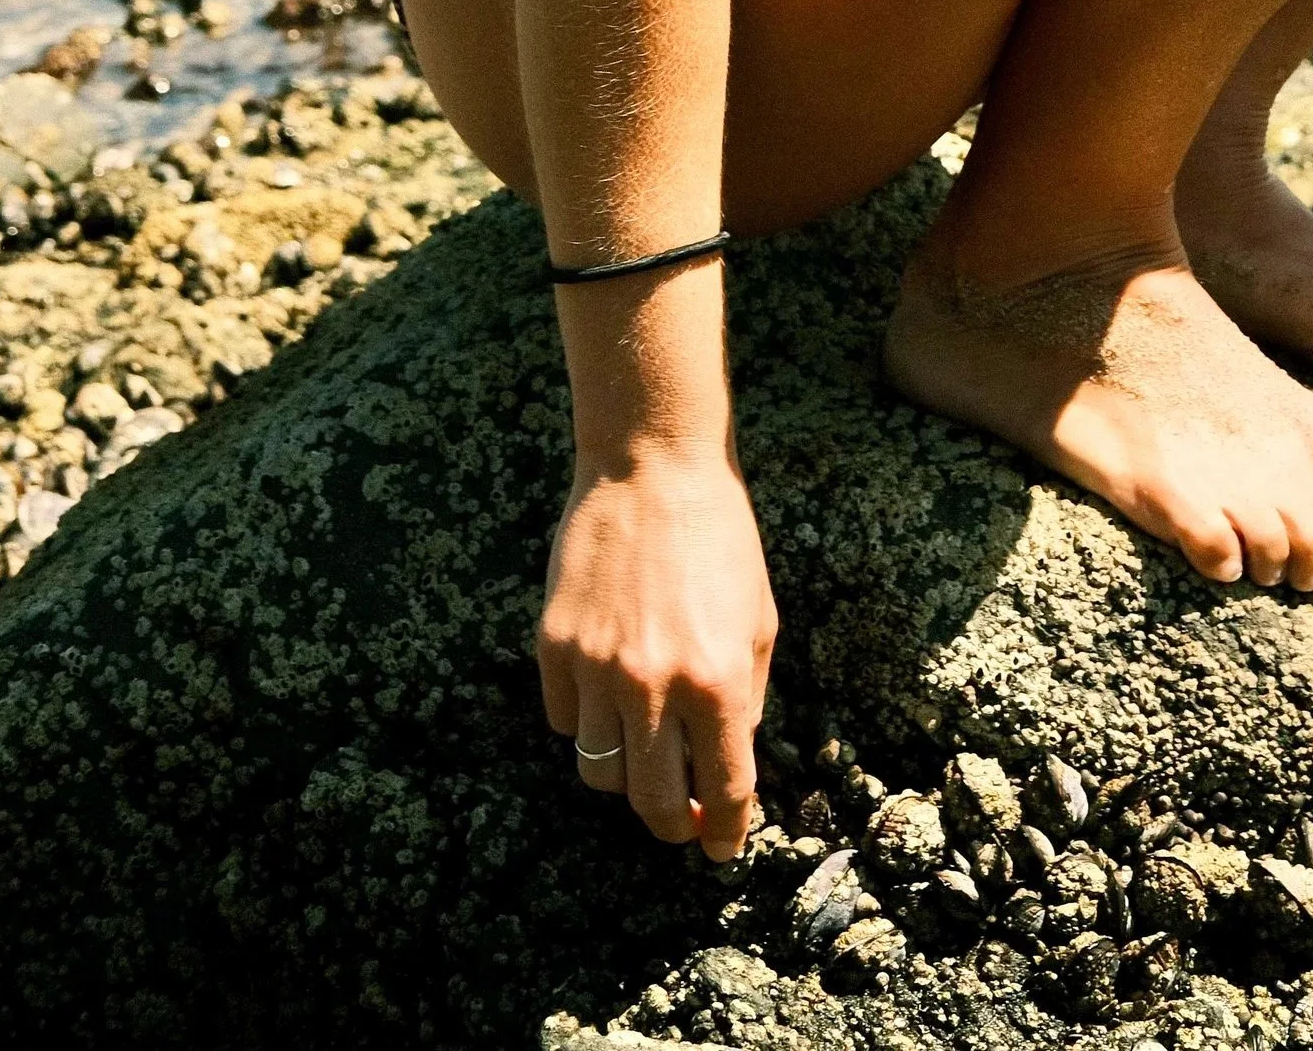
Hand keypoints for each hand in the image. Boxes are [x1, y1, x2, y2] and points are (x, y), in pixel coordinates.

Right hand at [535, 444, 778, 857]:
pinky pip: (566, 723)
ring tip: (645, 749)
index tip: (722, 847)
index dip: (726, 832)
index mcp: (719, 679)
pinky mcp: (553, 647)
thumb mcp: (759, 620)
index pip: (725, 790)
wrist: (652, 465)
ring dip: (626, 777)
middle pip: (653, 804)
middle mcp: (655, 684)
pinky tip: (608, 694)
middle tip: (683, 820)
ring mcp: (597, 668)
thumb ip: (747, 699)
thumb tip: (724, 764)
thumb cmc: (719, 539)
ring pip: (601, 775)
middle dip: (674, 827)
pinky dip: (588, 725)